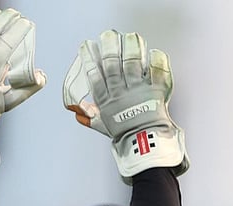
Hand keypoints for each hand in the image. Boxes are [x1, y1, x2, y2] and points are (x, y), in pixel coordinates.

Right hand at [63, 30, 187, 181]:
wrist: (147, 143)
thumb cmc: (125, 133)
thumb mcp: (104, 125)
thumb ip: (90, 117)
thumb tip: (76, 113)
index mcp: (106, 100)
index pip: (94, 75)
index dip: (89, 58)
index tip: (86, 44)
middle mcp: (120, 93)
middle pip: (112, 65)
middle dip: (109, 47)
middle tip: (108, 35)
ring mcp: (138, 91)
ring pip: (132, 64)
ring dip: (130, 48)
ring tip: (129, 37)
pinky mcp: (155, 91)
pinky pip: (156, 72)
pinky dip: (155, 61)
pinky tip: (152, 52)